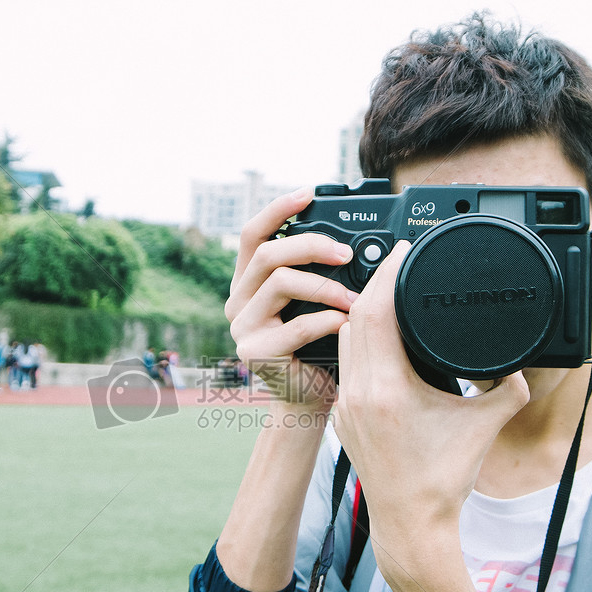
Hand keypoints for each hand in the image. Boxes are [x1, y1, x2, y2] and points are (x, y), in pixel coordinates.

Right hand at [225, 187, 356, 408]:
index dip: (278, 210)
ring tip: (353, 297)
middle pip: (267, 253)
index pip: (253, 234)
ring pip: (280, 282)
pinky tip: (345, 325)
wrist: (307, 397)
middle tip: (345, 253)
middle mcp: (238, 300)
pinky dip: (327, 320)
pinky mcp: (255, 353)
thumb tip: (351, 246)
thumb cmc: (317, 347)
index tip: (307, 194)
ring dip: (324, 285)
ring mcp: (242, 327)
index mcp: (249, 282)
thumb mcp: (314, 303)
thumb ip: (317, 275)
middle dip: (311, 245)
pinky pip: (296, 326)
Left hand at [333, 241, 529, 547]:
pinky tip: (378, 340)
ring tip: (389, 294)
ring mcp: (346, 406)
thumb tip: (523, 366)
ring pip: (346, 341)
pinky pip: (347, 366)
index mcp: (386, 389)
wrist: (412, 526)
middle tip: (399, 262)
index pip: (374, 312)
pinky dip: (361, 344)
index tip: (403, 251)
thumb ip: (508, 389)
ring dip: (363, 313)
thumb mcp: (485, 425)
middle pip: (355, 319)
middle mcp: (358, 393)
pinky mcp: (344, 419)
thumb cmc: (443, 481)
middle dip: (376, 285)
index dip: (388, 274)